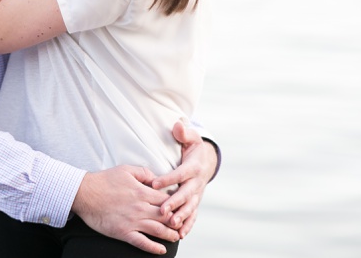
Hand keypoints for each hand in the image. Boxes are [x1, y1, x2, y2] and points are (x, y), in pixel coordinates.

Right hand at [71, 165, 178, 254]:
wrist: (85, 193)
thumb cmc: (104, 180)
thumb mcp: (126, 170)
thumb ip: (144, 173)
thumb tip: (157, 179)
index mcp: (142, 192)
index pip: (167, 200)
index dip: (177, 204)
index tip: (182, 207)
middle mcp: (140, 208)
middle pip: (166, 217)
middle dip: (177, 221)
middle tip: (183, 224)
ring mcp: (132, 222)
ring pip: (158, 231)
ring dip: (170, 235)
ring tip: (176, 237)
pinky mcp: (123, 232)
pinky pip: (142, 243)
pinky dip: (153, 248)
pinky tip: (161, 250)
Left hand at [153, 120, 217, 237]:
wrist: (206, 160)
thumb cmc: (193, 147)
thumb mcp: (191, 137)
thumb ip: (183, 132)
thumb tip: (177, 125)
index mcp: (194, 166)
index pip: (180, 173)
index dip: (169, 179)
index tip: (154, 183)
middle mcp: (197, 182)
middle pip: (186, 194)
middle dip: (175, 203)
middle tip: (162, 210)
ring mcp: (197, 194)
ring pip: (190, 207)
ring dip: (181, 216)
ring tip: (171, 225)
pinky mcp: (195, 201)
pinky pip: (193, 215)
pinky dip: (188, 225)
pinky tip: (180, 234)